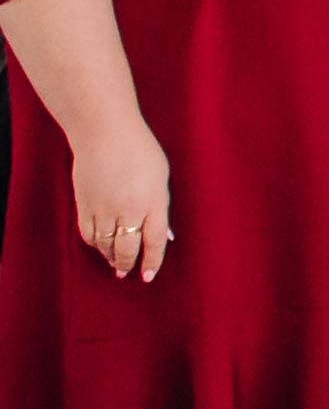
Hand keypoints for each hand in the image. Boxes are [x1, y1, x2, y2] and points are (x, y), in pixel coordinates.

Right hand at [70, 121, 173, 281]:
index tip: (148, 276)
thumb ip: (161, 207)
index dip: (151, 262)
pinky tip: (99, 246)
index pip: (154, 242)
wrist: (104, 133)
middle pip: (127, 248)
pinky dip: (94, 244)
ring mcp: (103, 208)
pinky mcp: (83, 204)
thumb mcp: (161, 177)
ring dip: (110, 257)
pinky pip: (88, 233)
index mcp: (152, 202)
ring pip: (105, 244)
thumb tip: (164, 234)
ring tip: (115, 263)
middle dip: (128, 263)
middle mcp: (127, 210)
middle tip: (127, 272)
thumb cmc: (140, 150)